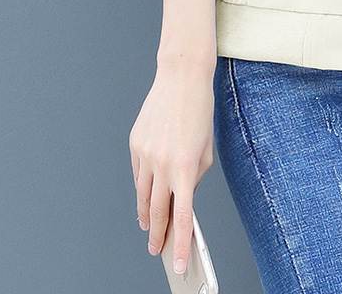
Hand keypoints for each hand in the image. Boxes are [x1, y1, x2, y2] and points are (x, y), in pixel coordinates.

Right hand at [128, 58, 214, 274]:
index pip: (180, 216)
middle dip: (158, 235)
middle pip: (157, 211)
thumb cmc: (200, 111)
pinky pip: (137, 173)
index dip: (178, 244)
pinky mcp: (135, 143)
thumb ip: (195, 177)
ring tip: (149, 227)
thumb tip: (183, 196)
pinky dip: (142, 186)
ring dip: (147, 215)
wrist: (182, 78)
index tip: (176, 262)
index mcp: (185, 167)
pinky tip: (146, 194)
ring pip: (142, 195)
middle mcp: (162, 164)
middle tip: (157, 249)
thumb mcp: (206, 149)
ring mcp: (145, 154)